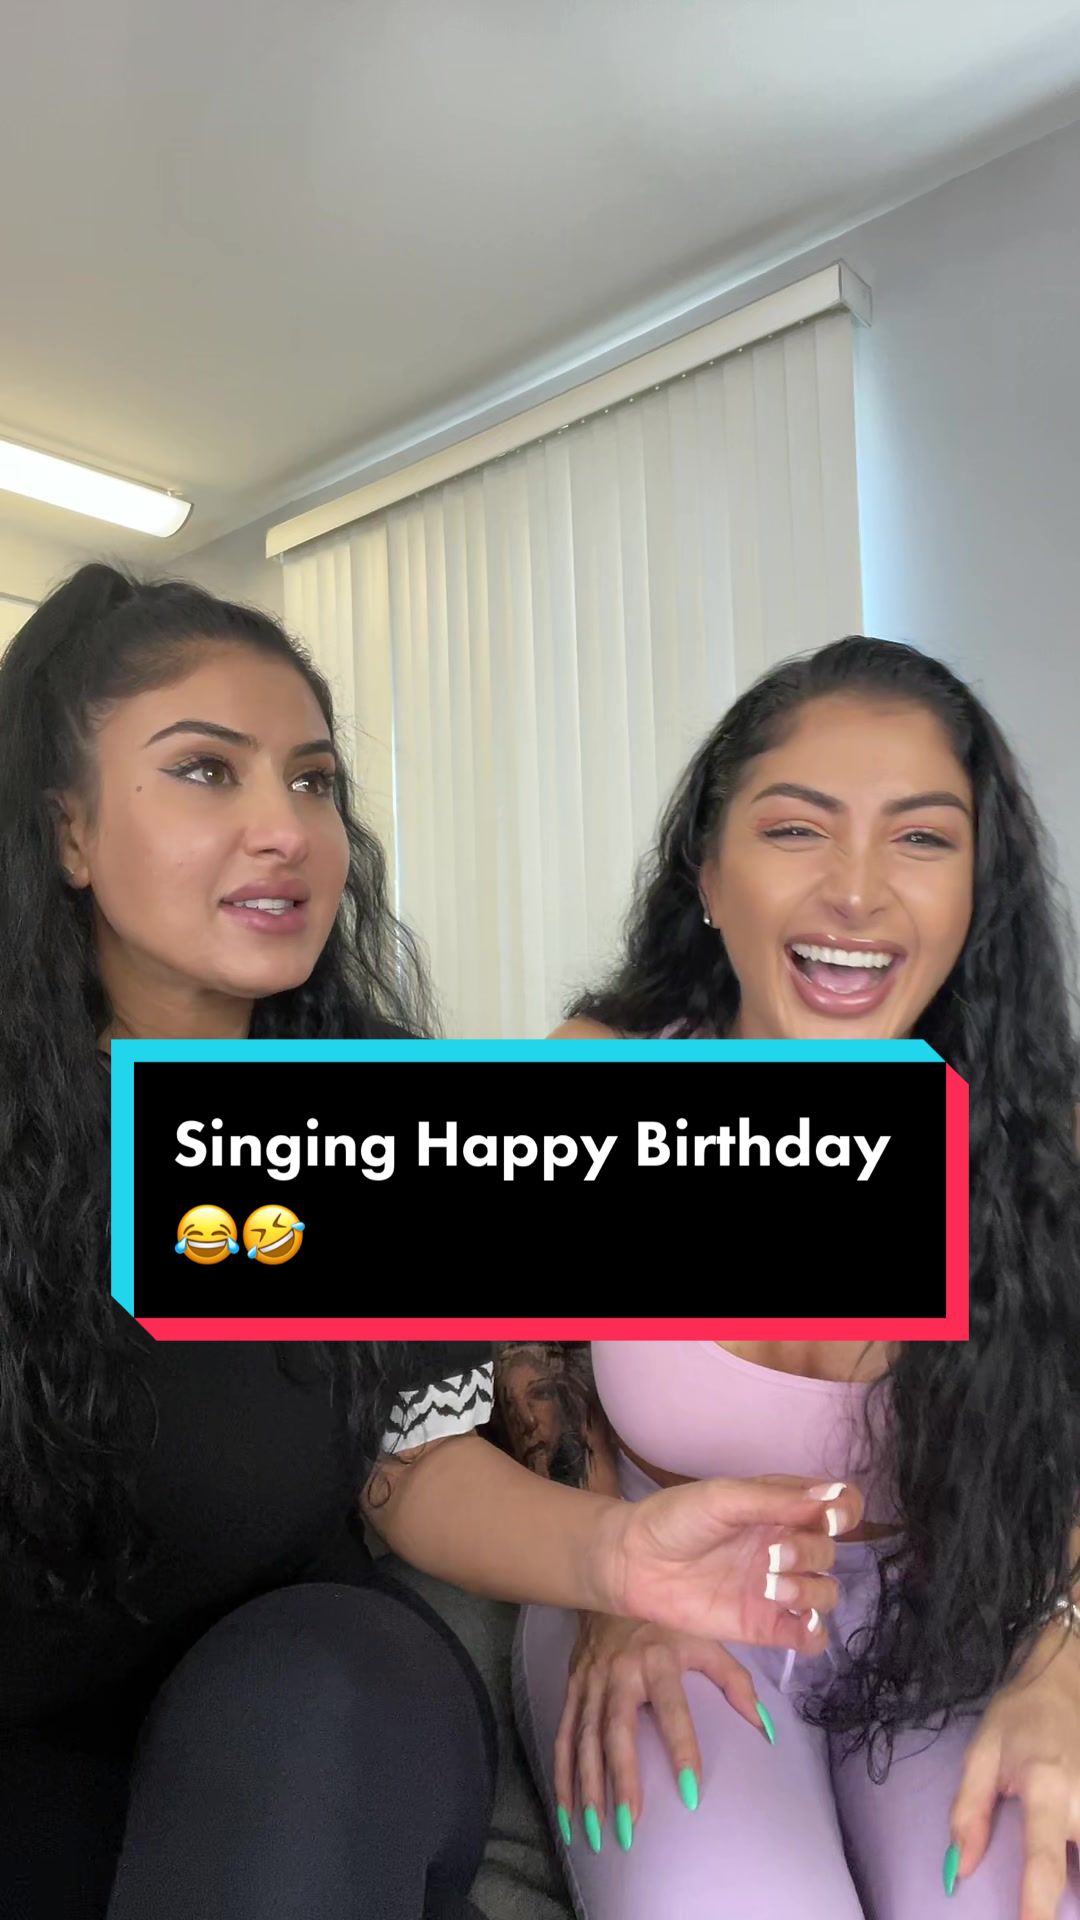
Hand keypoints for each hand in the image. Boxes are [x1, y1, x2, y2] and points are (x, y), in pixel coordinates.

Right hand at [556, 1613, 766, 1851]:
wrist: (611, 1578)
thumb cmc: (668, 1619)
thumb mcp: (705, 1638)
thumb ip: (735, 1682)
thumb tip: (766, 1730)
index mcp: (658, 1660)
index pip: (672, 1710)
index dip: (682, 1748)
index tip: (692, 1793)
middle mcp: (620, 1673)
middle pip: (618, 1731)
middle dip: (622, 1780)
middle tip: (630, 1825)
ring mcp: (591, 1682)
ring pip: (585, 1740)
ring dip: (587, 1787)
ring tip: (593, 1831)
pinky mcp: (572, 1687)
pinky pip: (564, 1735)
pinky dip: (561, 1774)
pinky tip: (566, 1810)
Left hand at [589, 1473, 861, 1651]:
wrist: (634, 1563)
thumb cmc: (675, 1519)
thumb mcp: (724, 1498)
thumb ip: (776, 1500)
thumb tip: (830, 1498)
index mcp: (781, 1508)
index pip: (837, 1505)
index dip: (844, 1511)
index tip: (831, 1518)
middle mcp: (785, 1546)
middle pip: (830, 1553)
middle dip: (810, 1553)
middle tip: (771, 1556)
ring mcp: (776, 1588)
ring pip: (825, 1594)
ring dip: (811, 1591)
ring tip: (771, 1588)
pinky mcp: (764, 1626)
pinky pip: (809, 1636)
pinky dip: (814, 1634)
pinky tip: (797, 1625)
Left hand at [948, 1639, 1079, 1917]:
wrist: (1066, 1678)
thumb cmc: (1019, 1715)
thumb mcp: (982, 1754)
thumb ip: (968, 1812)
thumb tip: (958, 1870)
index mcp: (1046, 1790)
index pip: (1043, 1863)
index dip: (1037, 1907)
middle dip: (1071, 1895)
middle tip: (1040, 1896)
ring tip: (1063, 1866)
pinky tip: (1072, 1850)